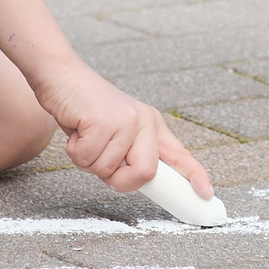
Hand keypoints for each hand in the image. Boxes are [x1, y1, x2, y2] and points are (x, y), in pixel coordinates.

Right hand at [35, 62, 212, 197]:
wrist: (62, 75)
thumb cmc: (85, 109)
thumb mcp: (116, 129)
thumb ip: (129, 153)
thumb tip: (137, 180)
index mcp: (151, 125)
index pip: (179, 154)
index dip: (194, 175)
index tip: (206, 193)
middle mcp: (143, 122)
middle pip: (145, 173)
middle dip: (118, 179)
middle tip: (101, 162)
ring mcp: (125, 120)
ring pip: (107, 170)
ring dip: (88, 161)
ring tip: (84, 136)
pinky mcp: (102, 121)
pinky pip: (88, 158)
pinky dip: (75, 152)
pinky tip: (76, 130)